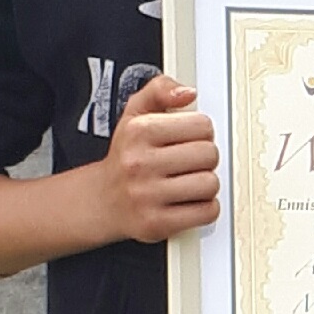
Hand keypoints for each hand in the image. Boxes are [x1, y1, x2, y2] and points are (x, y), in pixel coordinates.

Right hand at [92, 78, 218, 242]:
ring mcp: (148, 195)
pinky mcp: (157, 222)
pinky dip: (204, 208)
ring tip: (187, 181)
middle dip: (204, 158)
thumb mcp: (135, 113)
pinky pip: (207, 212)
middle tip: (188, 162)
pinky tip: (188, 200)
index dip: (200, 132)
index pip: (201, 125)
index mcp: (139, 131)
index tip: (188, 138)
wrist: (102, 200)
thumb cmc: (126, 156)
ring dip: (206, 184)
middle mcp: (140, 163)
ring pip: (210, 184)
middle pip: (209, 154)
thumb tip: (188, 93)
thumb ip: (160, 90)